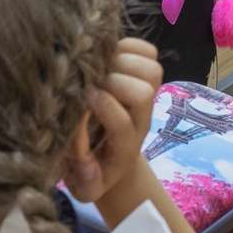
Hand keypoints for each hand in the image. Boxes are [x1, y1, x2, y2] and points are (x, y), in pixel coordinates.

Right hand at [67, 38, 161, 211]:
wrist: (111, 159)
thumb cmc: (92, 171)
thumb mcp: (84, 186)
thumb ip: (85, 180)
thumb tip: (86, 162)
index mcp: (125, 147)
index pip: (123, 125)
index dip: (104, 108)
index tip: (82, 100)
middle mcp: (141, 119)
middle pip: (143, 92)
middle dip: (113, 83)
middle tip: (88, 82)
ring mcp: (146, 95)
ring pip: (150, 69)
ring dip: (122, 63)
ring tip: (97, 67)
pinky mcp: (143, 76)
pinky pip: (149, 52)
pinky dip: (129, 46)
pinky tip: (106, 54)